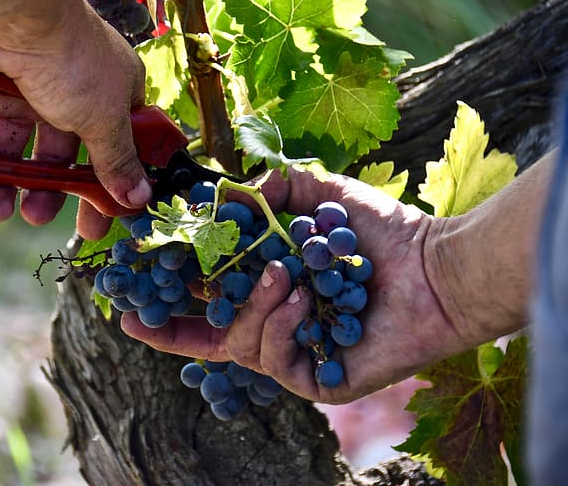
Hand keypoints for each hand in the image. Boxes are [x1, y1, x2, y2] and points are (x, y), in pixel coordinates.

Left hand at [0, 5, 151, 239]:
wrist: (14, 11)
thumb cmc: (73, 62)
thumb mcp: (104, 119)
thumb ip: (117, 161)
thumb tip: (140, 198)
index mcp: (108, 93)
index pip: (110, 148)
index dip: (100, 187)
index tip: (93, 224)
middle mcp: (66, 89)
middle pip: (55, 151)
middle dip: (44, 189)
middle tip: (33, 217)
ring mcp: (20, 85)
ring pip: (9, 145)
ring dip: (1, 182)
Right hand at [121, 169, 476, 403]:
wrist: (434, 267)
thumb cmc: (382, 233)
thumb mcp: (321, 195)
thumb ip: (277, 188)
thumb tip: (233, 189)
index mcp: (272, 288)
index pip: (210, 300)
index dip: (171, 296)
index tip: (133, 288)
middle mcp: (278, 324)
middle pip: (209, 338)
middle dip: (171, 329)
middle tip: (140, 316)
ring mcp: (297, 354)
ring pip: (240, 346)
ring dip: (252, 307)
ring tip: (280, 274)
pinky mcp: (319, 379)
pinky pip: (276, 361)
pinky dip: (279, 325)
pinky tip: (298, 297)